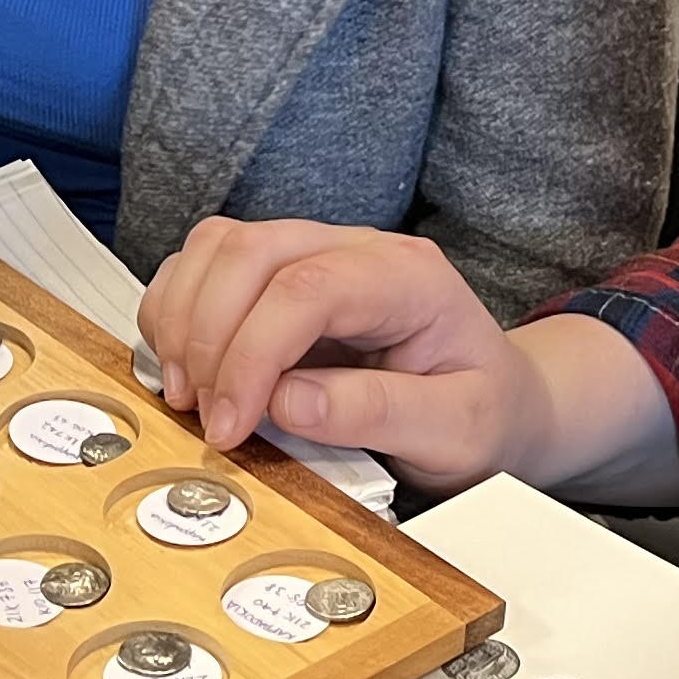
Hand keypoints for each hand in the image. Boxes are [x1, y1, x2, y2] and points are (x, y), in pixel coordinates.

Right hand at [139, 218, 678, 507]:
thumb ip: (378, 413)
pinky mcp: (281, 277)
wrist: (500, 402)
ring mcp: (316, 253)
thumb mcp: (456, 431)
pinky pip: (206, 265)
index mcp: (409, 278)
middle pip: (251, 251)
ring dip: (184, 319)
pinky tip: (190, 370)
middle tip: (207, 417)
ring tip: (191, 396)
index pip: (307, 288)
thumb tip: (287, 401)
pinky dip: (178, 312)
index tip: (231, 426)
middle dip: (208, 337)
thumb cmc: (483, 414)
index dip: (252, 355)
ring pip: (219, 247)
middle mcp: (358, 249)